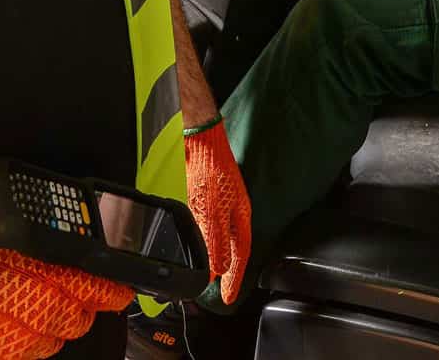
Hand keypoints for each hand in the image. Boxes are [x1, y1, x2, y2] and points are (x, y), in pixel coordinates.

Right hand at [0, 215, 133, 359]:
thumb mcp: (13, 225)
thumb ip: (45, 244)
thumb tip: (73, 251)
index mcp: (46, 271)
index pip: (96, 287)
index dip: (111, 290)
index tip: (119, 290)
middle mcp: (36, 306)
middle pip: (77, 320)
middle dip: (81, 311)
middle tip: (77, 301)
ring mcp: (12, 335)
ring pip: (51, 344)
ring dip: (53, 330)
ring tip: (44, 314)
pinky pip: (18, 355)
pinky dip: (22, 345)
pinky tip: (18, 330)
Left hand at [184, 121, 251, 304]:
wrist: (199, 140)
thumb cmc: (210, 170)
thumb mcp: (212, 212)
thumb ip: (216, 241)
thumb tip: (219, 268)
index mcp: (240, 217)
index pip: (240, 256)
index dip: (235, 280)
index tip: (228, 298)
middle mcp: (234, 212)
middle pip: (233, 249)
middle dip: (227, 272)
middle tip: (220, 291)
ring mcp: (223, 203)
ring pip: (221, 238)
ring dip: (216, 257)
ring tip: (209, 274)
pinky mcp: (209, 196)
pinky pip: (210, 225)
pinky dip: (206, 240)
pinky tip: (198, 243)